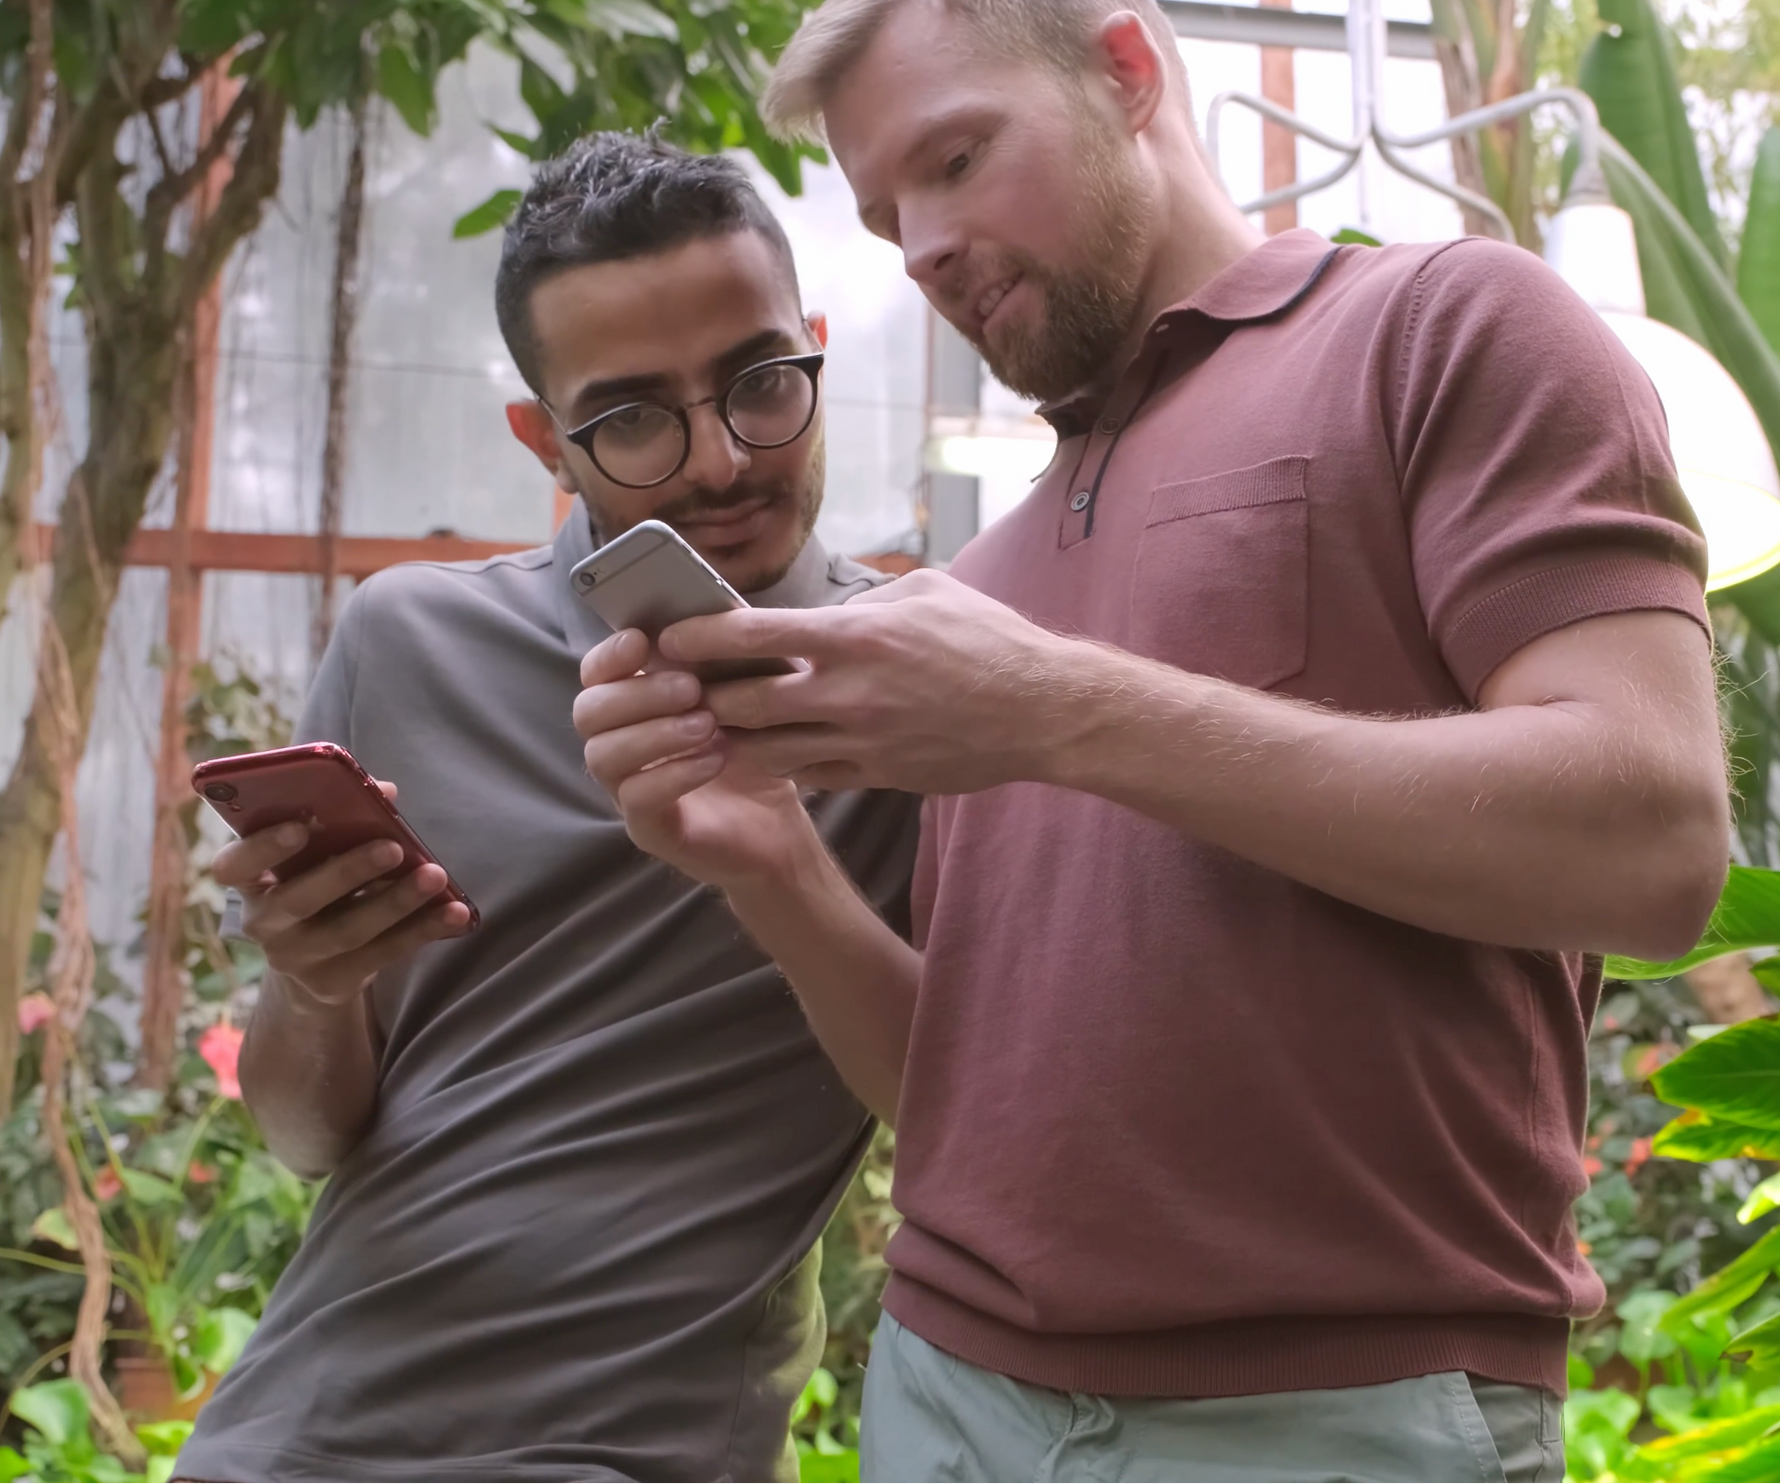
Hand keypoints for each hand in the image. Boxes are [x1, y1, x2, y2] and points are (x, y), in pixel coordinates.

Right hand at [210, 781, 471, 1008]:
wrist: (314, 963)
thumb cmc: (319, 883)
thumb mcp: (318, 855)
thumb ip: (342, 819)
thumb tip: (386, 792)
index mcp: (251, 881)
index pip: (233, 866)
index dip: (263, 847)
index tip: (300, 826)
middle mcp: (265, 923)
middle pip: (301, 899)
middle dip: (349, 871)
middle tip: (394, 846)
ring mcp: (297, 959)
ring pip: (349, 931)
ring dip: (397, 902)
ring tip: (436, 876)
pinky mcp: (333, 983)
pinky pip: (382, 955)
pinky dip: (423, 930)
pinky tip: (456, 913)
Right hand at [573, 629, 821, 889]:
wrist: (782, 825)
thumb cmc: (758, 751)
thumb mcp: (749, 695)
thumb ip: (723, 658)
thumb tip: (713, 612)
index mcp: (634, 706)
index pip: (595, 675)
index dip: (609, 655)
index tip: (641, 640)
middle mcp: (619, 746)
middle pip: (589, 712)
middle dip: (637, 693)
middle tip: (691, 689)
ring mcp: (627, 790)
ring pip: (603, 756)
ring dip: (655, 733)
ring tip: (707, 725)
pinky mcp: (648, 830)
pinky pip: (636, 799)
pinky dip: (674, 774)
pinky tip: (714, 760)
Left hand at [657, 569, 1086, 792]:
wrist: (1041, 711)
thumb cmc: (989, 640)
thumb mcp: (926, 592)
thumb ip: (865, 599)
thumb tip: (826, 608)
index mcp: (856, 637)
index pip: (752, 635)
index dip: (699, 636)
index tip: (670, 636)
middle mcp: (849, 693)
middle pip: (743, 704)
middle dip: (705, 698)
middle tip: (685, 690)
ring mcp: (862, 741)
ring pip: (765, 751)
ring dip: (733, 740)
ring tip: (713, 726)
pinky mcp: (877, 775)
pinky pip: (808, 776)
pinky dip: (781, 764)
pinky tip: (769, 751)